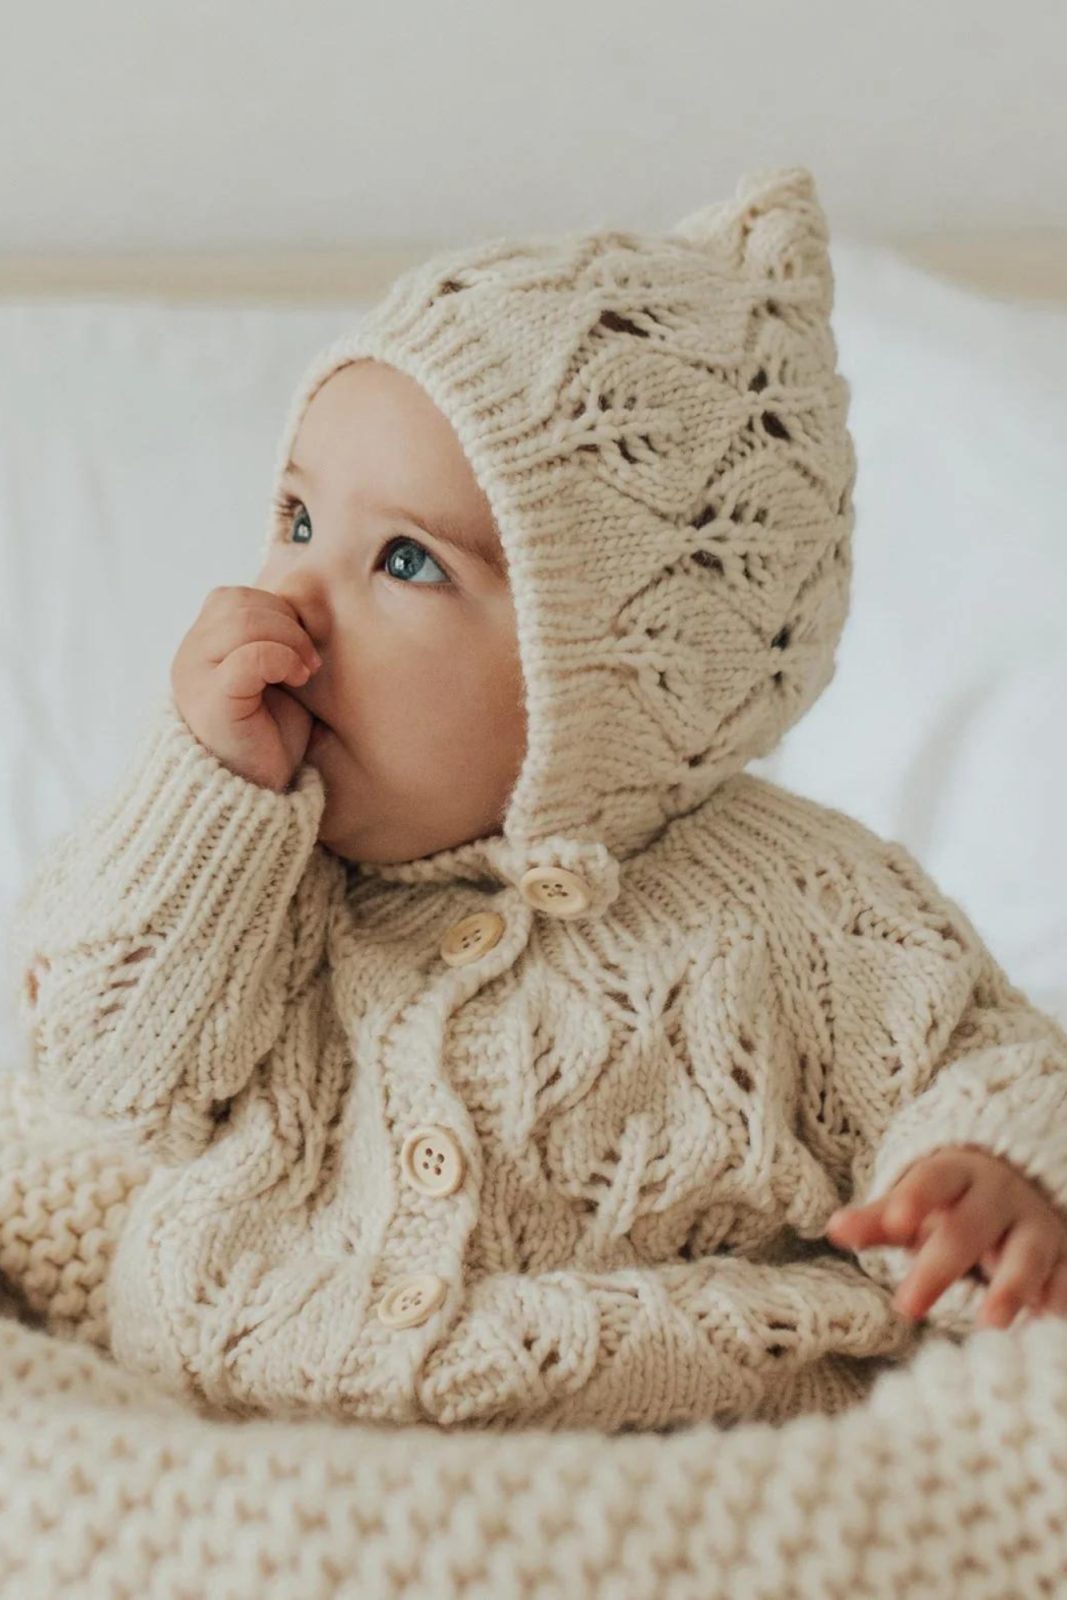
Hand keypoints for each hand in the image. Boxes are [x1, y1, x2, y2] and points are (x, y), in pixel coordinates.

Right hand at [170, 586, 321, 791]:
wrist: (254, 794)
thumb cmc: (267, 737)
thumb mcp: (270, 677)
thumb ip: (270, 640)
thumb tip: (303, 604)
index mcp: (200, 647)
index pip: (233, 597)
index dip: (275, 610)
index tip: (302, 645)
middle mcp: (189, 657)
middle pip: (238, 602)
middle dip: (286, 622)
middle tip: (309, 659)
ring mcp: (195, 677)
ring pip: (243, 620)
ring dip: (288, 638)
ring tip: (305, 670)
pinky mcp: (213, 700)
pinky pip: (250, 656)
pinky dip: (282, 659)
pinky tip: (298, 680)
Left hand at [825, 1145, 1066, 1328]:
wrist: (1020, 1188)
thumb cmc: (952, 1205)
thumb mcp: (915, 1205)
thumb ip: (878, 1220)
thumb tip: (834, 1228)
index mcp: (957, 1175)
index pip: (934, 1179)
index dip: (915, 1198)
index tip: (895, 1222)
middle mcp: (1000, 1198)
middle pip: (970, 1227)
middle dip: (940, 1265)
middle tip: (907, 1306)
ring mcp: (1035, 1227)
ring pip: (1027, 1253)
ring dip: (1011, 1287)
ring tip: (990, 1324)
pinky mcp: (1063, 1258)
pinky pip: (1064, 1279)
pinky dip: (1057, 1303)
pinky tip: (1047, 1327)